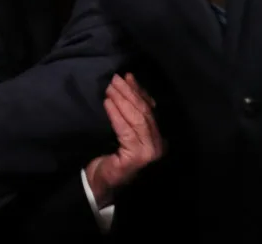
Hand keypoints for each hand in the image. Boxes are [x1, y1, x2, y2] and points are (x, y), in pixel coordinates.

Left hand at [85, 73, 163, 207]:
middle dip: (130, 93)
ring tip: (109, 88)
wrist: (103, 185)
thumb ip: (129, 115)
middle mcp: (158, 146)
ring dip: (122, 100)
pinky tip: (107, 104)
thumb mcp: (123, 133)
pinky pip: (125, 131)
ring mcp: (150, 153)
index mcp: (157, 138)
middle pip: (145, 113)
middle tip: (115, 79)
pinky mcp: (137, 158)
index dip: (139, 91)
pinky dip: (116, 115)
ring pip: (137, 119)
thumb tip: (128, 84)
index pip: (150, 110)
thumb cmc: (111, 158)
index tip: (128, 77)